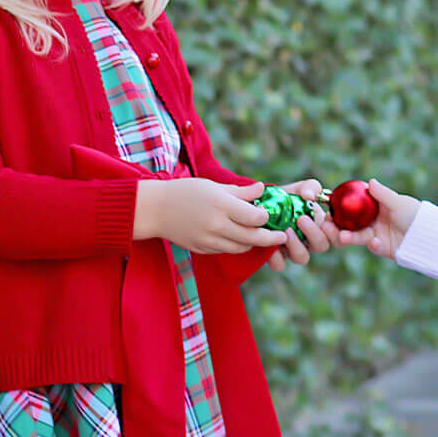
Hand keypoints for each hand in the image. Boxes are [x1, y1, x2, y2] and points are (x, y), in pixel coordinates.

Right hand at [143, 178, 280, 253]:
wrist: (155, 209)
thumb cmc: (185, 192)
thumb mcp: (214, 185)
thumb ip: (241, 191)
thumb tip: (263, 189)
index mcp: (221, 205)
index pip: (255, 217)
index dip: (265, 216)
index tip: (269, 213)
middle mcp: (216, 225)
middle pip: (253, 237)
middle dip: (270, 238)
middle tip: (282, 236)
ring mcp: (209, 240)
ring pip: (241, 248)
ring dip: (253, 243)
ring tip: (260, 237)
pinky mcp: (202, 249)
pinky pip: (226, 251)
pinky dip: (236, 246)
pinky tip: (239, 239)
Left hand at [266, 179, 331, 271]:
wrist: (264, 202)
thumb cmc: (290, 196)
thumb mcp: (302, 188)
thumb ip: (311, 188)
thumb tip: (309, 196)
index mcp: (323, 226)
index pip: (339, 237)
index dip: (338, 233)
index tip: (329, 220)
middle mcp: (311, 241)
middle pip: (322, 246)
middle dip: (314, 233)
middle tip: (302, 219)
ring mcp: (294, 250)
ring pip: (302, 258)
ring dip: (296, 245)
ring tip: (286, 230)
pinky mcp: (277, 257)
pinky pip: (280, 264)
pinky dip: (276, 256)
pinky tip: (271, 244)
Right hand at [321, 178, 419, 259]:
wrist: (429, 235)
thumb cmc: (415, 214)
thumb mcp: (398, 202)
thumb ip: (383, 194)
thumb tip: (370, 182)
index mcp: (374, 207)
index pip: (351, 207)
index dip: (338, 209)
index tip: (327, 210)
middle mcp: (372, 220)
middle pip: (348, 224)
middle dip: (336, 226)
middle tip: (326, 227)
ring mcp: (375, 234)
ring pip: (356, 236)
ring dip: (348, 237)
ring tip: (342, 237)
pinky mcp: (381, 248)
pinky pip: (372, 246)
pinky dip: (371, 245)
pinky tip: (374, 242)